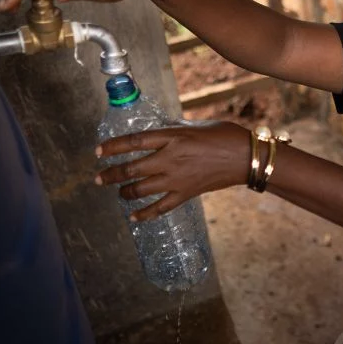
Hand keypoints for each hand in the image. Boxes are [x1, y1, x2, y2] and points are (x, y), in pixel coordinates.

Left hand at [94, 121, 249, 220]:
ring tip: (118, 193)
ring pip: (140, 189)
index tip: (98, 152)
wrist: (244, 158)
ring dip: (124, 192)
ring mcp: (176, 178)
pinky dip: (145, 214)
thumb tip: (157, 132)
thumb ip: (173, 130)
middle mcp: (170, 159)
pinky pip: (160, 207)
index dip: (113, 147)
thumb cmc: (223, 135)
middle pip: (131, 169)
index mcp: (172, 137)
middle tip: (98, 178)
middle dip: (111, 175)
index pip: (134, 142)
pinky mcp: (185, 193)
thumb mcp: (195, 126)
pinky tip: (134, 217)